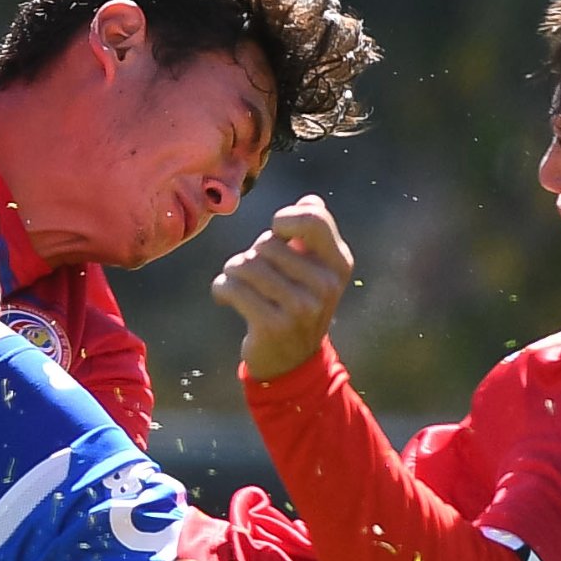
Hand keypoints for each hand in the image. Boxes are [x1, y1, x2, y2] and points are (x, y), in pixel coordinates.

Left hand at [212, 194, 354, 380]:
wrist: (293, 360)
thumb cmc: (297, 301)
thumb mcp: (314, 269)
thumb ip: (313, 233)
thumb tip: (310, 199)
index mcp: (338, 263)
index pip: (313, 218)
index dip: (285, 219)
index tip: (278, 233)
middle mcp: (325, 284)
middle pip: (266, 242)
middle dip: (252, 254)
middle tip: (258, 276)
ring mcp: (302, 307)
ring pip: (245, 264)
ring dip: (233, 272)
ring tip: (240, 286)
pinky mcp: (274, 325)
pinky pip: (232, 288)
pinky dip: (221, 289)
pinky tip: (227, 297)